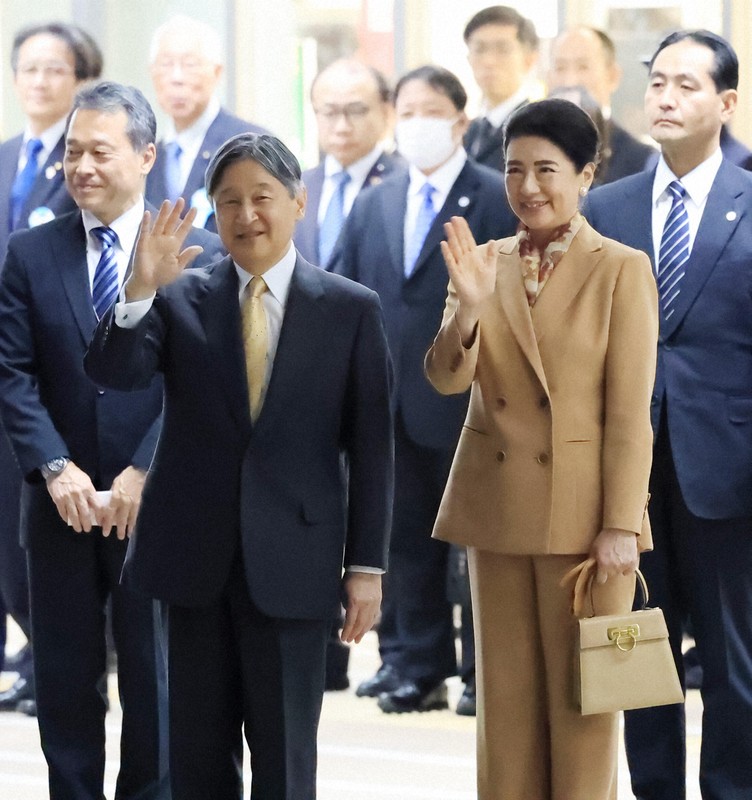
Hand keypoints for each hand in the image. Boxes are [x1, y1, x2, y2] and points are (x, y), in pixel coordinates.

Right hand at [46, 461, 96, 531]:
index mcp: (88, 490)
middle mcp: (79, 495)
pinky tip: (68, 521)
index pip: (97, 506)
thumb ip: (90, 493)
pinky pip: (63, 512)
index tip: (100, 521)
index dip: (100, 516)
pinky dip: (65, 518)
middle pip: (85, 513)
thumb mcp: (87, 481)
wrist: (59, 469)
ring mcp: (68, 498)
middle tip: (87, 529)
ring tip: (78, 529)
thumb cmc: (75, 475)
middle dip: (87, 523)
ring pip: (73, 515)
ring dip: (76, 524)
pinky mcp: (58, 500)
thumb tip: (94, 506)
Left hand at [99, 466, 146, 539]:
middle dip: (118, 529)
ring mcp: (133, 504)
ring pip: (130, 519)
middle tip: (115, 536)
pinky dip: (136, 522)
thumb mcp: (115, 485)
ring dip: (128, 528)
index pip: (109, 513)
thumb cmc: (125, 477)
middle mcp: (124, 503)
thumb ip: (112, 496)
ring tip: (127, 535)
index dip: (106, 522)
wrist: (139, 472)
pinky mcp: (140, 503)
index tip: (103, 529)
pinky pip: (137, 514)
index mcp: (115, 498)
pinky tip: (135, 527)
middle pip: (120, 519)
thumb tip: (109, 505)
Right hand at [125, 199, 204, 300]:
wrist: (148, 282)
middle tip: (182, 200)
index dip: (189, 219)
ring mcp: (154, 239)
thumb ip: (187, 256)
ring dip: (163, 213)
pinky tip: (148, 214)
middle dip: (177, 212)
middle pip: (172, 222)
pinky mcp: (143, 243)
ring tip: (168, 202)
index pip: (183, 229)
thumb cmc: (163, 275)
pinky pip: (145, 231)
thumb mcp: (178, 266)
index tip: (195, 208)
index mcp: (175, 244)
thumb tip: (200, 248)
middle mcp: (165, 239)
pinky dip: (146, 223)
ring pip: (160, 223)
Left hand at [340, 572, 381, 643]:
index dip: (347, 632)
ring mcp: (373, 604)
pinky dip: (370, 624)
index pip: (350, 622)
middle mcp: (366, 605)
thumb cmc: (351, 578)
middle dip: (354, 634)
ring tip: (358, 639)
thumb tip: (348, 616)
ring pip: (369, 622)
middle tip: (350, 641)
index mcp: (355, 602)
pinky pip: (374, 616)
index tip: (343, 638)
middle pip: (360, 624)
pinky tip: (366, 628)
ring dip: (363, 632)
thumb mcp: (343, 591)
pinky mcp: (378, 601)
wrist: (366, 567)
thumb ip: (346, 605)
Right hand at [440, 216, 497, 340]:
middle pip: (460, 241)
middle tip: (452, 218)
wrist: (479, 300)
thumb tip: (493, 241)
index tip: (460, 219)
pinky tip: (443, 244)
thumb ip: (491, 255)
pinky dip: (447, 253)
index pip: (468, 239)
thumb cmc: (484, 285)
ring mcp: (459, 265)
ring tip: (447, 226)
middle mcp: (464, 258)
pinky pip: (450, 261)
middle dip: (456, 230)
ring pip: (454, 248)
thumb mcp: (491, 268)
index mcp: (473, 256)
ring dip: (451, 237)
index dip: (464, 229)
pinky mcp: (455, 273)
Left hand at [590, 528, 638, 583]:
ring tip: (616, 557)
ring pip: (620, 572)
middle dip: (609, 569)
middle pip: (611, 575)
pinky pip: (629, 571)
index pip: (601, 580)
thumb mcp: (594, 548)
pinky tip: (624, 559)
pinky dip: (627, 567)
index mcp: (603, 564)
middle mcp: (614, 567)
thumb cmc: (606, 537)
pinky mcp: (633, 562)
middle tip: (608, 560)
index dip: (600, 577)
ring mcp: (625, 565)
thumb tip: (590, 568)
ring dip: (618, 567)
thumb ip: (592, 560)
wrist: (620, 529)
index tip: (600, 574)